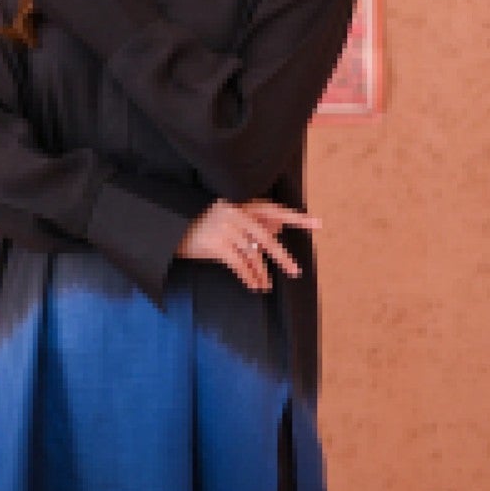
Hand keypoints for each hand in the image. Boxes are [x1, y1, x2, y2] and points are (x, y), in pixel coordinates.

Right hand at [175, 199, 320, 291]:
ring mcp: (226, 229)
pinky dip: (249, 278)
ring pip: (253, 256)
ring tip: (266, 286)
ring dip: (261, 274)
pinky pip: (240, 265)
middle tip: (296, 271)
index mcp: (241, 204)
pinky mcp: (216, 245)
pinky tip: (254, 286)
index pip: (275, 210)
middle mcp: (236, 214)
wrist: (170, 226)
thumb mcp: (227, 217)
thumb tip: (278, 228)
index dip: (298, 218)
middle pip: (267, 238)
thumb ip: (252, 222)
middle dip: (283, 258)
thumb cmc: (201, 222)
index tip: (319, 223)